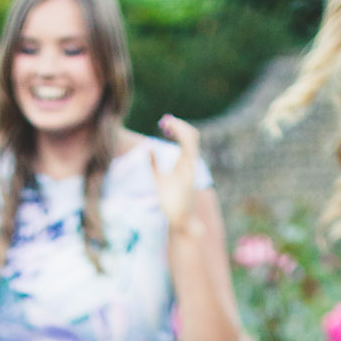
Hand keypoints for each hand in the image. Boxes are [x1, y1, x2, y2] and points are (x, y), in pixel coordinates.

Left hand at [150, 115, 201, 234]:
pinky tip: (169, 133)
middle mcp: (191, 162)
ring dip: (179, 127)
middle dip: (179, 124)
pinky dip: (180, 137)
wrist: (180, 220)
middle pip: (192, 135)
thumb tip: (147, 148)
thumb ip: (153, 164)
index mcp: (186, 162)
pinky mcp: (189, 173)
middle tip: (163, 120)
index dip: (177, 127)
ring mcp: (192, 167)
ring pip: (192, 139)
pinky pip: (189, 150)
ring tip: (165, 123)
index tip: (163, 123)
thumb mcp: (159, 178)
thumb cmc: (172, 202)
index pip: (188, 138)